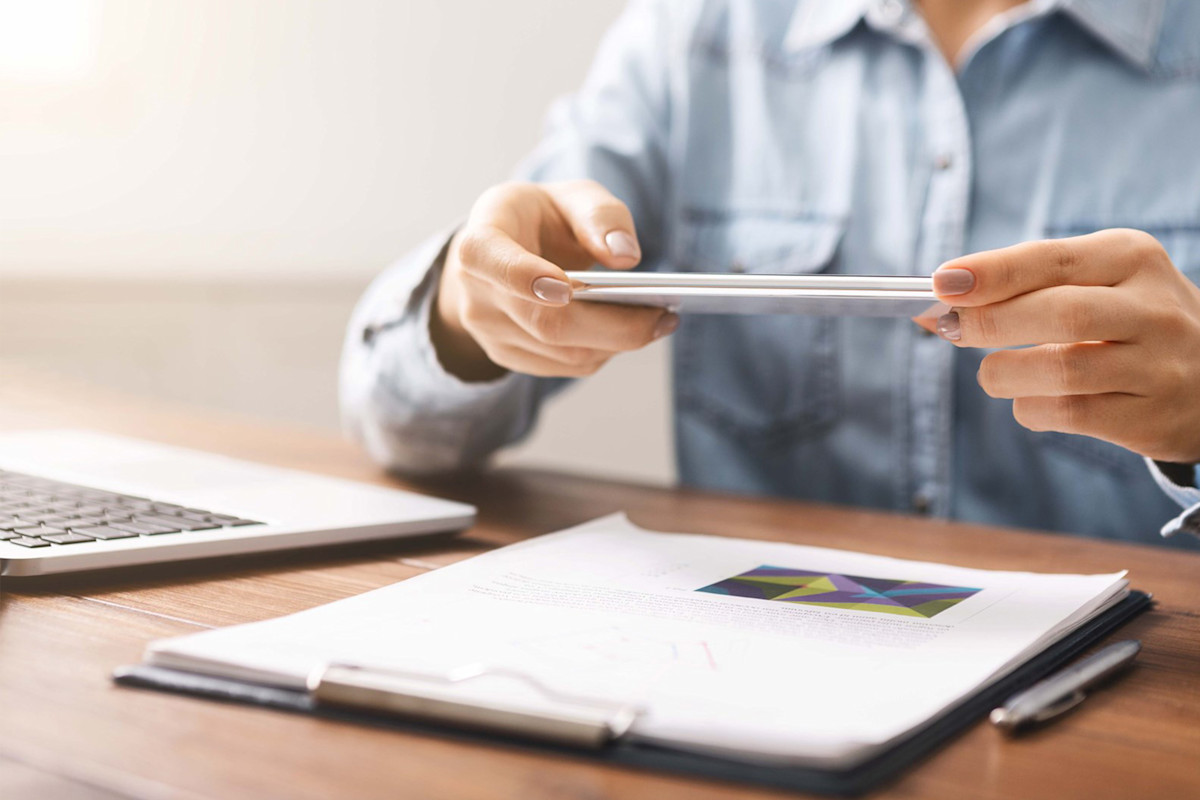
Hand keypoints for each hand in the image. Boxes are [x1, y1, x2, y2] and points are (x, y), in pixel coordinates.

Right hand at [432, 180, 677, 380]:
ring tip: (658, 320)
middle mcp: (476, 291)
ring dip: (616, 341)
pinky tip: (629, 332)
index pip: (487, 259)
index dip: (523, 276)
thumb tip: (626, 256)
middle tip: (662, 316)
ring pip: (560, 351)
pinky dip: (603, 351)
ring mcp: (488, 331)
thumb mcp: (571, 197)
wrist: (506, 251)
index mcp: (481, 239)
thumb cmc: (541, 218)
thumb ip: (599, 214)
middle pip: (544, 322)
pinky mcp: (509, 355)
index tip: (566, 288)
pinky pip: (564, 365)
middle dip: (611, 324)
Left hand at [927, 229, 1199, 462]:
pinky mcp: (1150, 417)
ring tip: (993, 372)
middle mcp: (1154, 308)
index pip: (1053, 259)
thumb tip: (933, 306)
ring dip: (1003, 372)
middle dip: (990, 322)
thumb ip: (1019, 289)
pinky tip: (1029, 398)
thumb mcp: (1090, 284)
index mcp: (1132, 257)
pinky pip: (1069, 414)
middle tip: (953, 329)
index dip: (993, 272)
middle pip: (1060, 313)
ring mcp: (1158, 365)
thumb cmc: (1123, 321)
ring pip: (1061, 369)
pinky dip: (1029, 407)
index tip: (942, 283)